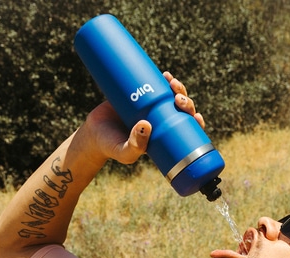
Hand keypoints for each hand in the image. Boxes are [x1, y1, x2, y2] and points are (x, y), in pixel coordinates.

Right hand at [72, 73, 204, 168]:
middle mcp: (160, 120)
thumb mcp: (123, 151)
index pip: (186, 129)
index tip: (197, 118)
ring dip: (178, 88)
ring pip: (171, 95)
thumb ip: (134, 145)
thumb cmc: (110, 146)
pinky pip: (155, 85)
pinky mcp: (138, 93)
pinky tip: (166, 75)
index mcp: (163, 136)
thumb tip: (147, 126)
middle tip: (178, 100)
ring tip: (172, 82)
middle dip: (186, 102)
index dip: (196, 122)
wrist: (92, 133)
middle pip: (181, 109)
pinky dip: (162, 79)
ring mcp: (150, 106)